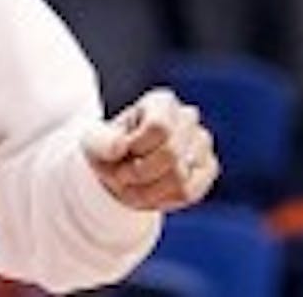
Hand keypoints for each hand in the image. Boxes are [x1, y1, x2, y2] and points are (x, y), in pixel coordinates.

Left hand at [81, 88, 217, 211]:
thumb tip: (120, 147)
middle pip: (171, 155)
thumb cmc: (110, 149)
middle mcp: (187, 117)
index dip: (136, 148)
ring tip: (131, 187)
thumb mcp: (94, 142)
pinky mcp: (208, 168)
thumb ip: (102, 142)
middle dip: (139, 174)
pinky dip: (163, 199)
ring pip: (180, 178)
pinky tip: (149, 193)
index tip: (119, 153)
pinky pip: (189, 193)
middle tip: (121, 177)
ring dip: (147, 191)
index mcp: (161, 102)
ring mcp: (202, 143)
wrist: (122, 167)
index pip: (159, 128)